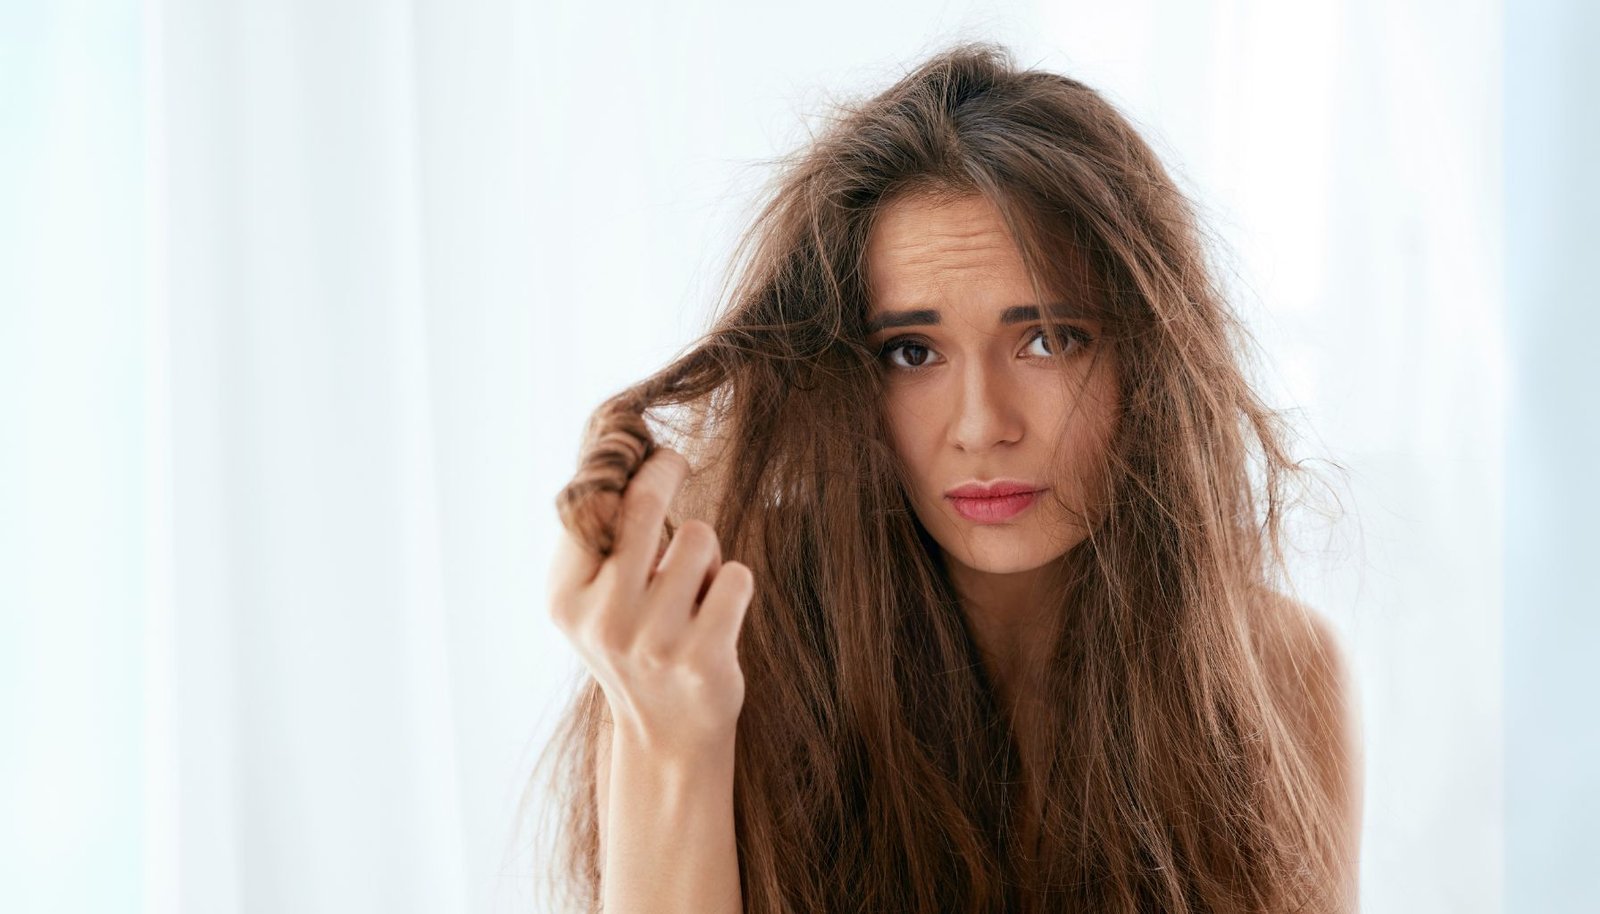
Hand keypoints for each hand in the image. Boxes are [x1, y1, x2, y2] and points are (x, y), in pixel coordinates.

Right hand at [547, 447, 753, 756]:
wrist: (667, 736)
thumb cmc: (635, 644)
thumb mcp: (594, 600)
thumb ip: (598, 540)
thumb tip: (622, 455)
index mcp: (566, 599)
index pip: (591, 505)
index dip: (625, 466)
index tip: (647, 450)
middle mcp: (603, 620)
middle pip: (643, 505)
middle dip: (665, 470)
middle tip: (675, 461)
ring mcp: (653, 642)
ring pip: (698, 537)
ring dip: (706, 552)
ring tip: (694, 589)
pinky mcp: (703, 658)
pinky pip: (736, 576)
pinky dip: (734, 584)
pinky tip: (718, 616)